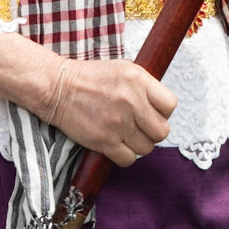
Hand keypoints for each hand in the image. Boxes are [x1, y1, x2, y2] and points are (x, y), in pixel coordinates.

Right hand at [48, 57, 176, 164]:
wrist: (57, 87)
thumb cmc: (89, 79)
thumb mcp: (123, 69)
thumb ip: (145, 86)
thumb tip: (161, 106)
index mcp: (138, 79)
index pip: (170, 105)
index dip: (163, 112)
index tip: (151, 113)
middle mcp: (131, 101)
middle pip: (161, 131)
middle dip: (151, 132)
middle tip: (139, 127)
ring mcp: (118, 122)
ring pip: (146, 148)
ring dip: (137, 144)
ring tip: (124, 134)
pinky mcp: (104, 140)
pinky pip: (128, 159)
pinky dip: (123, 156)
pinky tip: (115, 144)